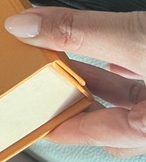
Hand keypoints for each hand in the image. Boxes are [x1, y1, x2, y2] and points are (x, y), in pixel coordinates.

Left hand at [4, 7, 145, 157]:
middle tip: (50, 90)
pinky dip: (128, 71)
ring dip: (102, 82)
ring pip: (135, 101)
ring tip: (70, 64)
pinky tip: (117, 58)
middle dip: (82, 103)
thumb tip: (27, 27)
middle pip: (118, 123)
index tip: (37, 123)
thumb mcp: (138, 38)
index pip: (101, 135)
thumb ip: (82, 32)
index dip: (65, 127)